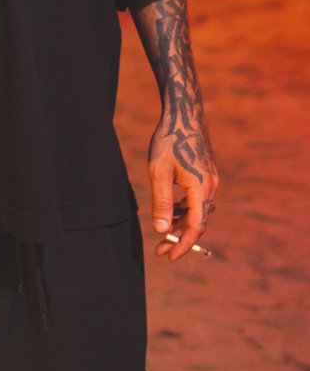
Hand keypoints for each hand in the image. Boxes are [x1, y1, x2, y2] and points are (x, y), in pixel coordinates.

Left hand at [148, 112, 219, 260]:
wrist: (184, 113)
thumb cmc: (169, 140)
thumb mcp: (159, 171)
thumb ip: (162, 202)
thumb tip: (162, 230)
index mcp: (201, 188)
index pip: (196, 227)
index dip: (183, 245)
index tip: (168, 257)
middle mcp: (212, 186)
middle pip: (198, 221)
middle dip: (179, 237)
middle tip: (159, 249)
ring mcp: (212, 179)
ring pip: (198, 211)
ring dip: (181, 223)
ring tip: (162, 230)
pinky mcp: (208, 173)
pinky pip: (198, 199)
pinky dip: (185, 209)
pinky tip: (171, 209)